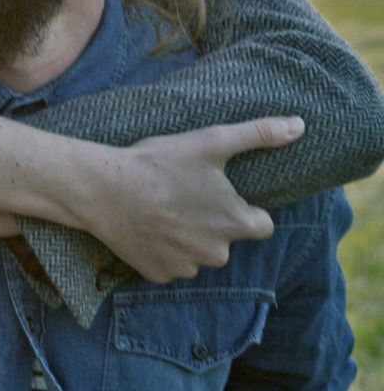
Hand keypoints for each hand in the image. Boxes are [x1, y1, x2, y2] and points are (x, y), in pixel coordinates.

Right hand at [67, 117, 302, 281]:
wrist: (100, 189)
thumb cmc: (157, 164)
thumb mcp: (210, 142)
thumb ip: (257, 134)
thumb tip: (299, 125)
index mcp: (236, 224)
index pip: (262, 225)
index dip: (244, 209)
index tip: (220, 196)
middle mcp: (217, 254)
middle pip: (225, 241)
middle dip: (211, 224)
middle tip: (182, 198)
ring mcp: (186, 267)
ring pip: (197, 254)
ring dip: (186, 239)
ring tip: (161, 211)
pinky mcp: (158, 275)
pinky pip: (170, 265)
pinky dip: (162, 251)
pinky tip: (146, 228)